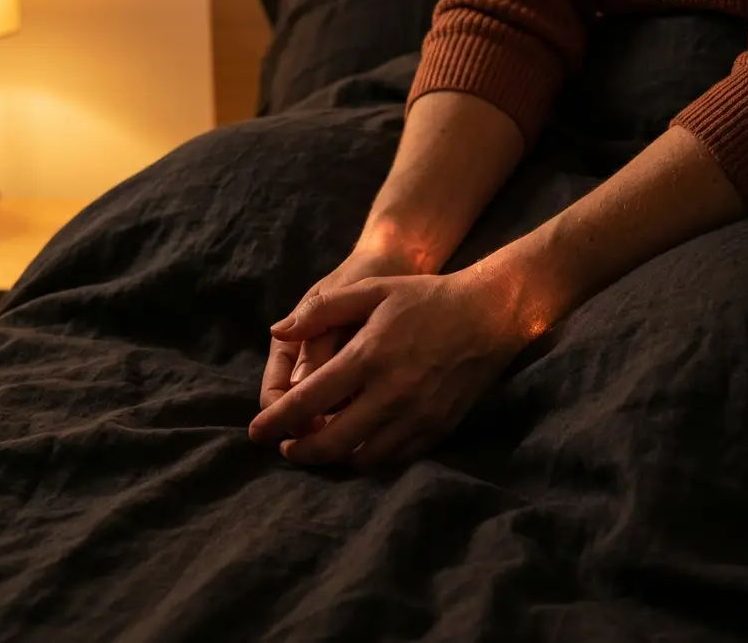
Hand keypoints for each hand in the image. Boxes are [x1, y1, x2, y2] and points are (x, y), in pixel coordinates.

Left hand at [250, 271, 538, 468]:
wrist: (490, 314)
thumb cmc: (425, 297)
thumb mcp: (372, 289)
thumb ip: (321, 310)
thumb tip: (278, 331)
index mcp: (368, 356)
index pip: (308, 401)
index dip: (276, 421)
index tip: (257, 432)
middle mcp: (391, 393)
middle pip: (332, 443)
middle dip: (300, 452)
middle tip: (287, 447)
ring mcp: (417, 416)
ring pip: (363, 458)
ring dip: (334, 459)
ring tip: (320, 446)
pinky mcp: (438, 428)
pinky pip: (395, 459)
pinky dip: (369, 458)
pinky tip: (358, 445)